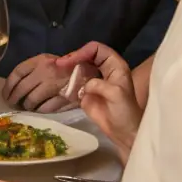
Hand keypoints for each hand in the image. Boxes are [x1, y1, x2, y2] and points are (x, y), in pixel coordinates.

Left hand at [4, 53, 79, 111]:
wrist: (88, 72)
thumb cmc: (64, 67)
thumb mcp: (48, 61)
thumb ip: (32, 70)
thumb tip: (14, 85)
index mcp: (40, 60)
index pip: (17, 73)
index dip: (8, 86)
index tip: (5, 94)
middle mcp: (45, 72)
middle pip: (21, 89)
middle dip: (14, 99)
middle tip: (12, 104)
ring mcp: (54, 85)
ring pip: (31, 101)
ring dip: (26, 106)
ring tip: (26, 108)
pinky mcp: (63, 98)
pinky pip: (44, 109)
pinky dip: (39, 111)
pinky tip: (38, 111)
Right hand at [57, 43, 141, 161]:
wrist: (122, 132)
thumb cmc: (125, 112)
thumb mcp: (116, 94)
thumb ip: (100, 84)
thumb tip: (85, 85)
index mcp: (114, 66)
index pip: (97, 49)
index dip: (84, 51)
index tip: (72, 60)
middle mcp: (103, 69)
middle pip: (85, 55)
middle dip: (72, 57)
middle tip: (59, 64)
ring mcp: (93, 80)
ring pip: (78, 66)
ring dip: (67, 67)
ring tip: (56, 70)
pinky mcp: (84, 92)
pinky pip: (73, 81)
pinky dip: (66, 79)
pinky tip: (60, 81)